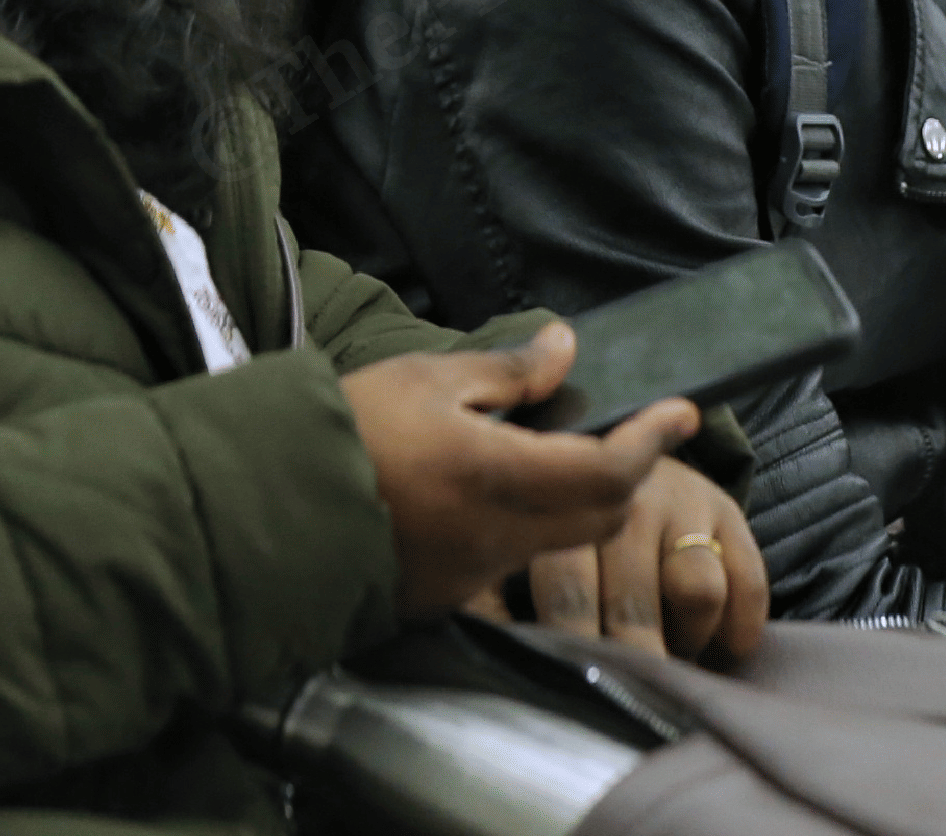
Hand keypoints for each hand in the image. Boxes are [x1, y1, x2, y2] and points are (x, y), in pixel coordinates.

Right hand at [340, 324, 698, 618]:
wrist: (263, 508)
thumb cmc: (344, 431)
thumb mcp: (427, 379)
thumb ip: (508, 371)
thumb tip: (566, 347)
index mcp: (499, 479)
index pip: (612, 472)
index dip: (655, 441)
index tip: (683, 412)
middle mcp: (497, 539)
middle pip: (601, 518)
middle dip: (629, 475)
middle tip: (634, 433)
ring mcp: (472, 578)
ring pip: (558, 543)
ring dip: (579, 503)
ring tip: (561, 455)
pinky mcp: (443, 598)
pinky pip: (509, 564)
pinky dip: (527, 529)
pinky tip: (497, 496)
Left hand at [500, 456, 768, 666]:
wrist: (619, 452)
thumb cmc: (561, 526)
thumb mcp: (520, 547)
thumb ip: (496, 598)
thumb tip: (489, 654)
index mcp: (567, 517)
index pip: (571, 597)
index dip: (578, 651)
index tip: (580, 687)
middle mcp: (630, 504)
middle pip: (636, 607)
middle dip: (635, 666)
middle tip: (630, 697)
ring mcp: (685, 504)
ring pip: (699, 593)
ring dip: (687, 643)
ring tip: (671, 663)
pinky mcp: (729, 510)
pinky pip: (749, 583)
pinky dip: (738, 630)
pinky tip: (718, 652)